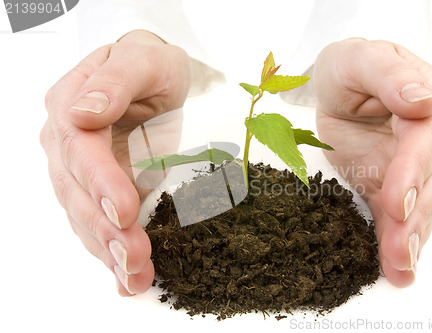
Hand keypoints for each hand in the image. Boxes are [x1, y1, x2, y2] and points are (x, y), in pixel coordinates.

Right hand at [40, 30, 190, 294]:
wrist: (152, 77)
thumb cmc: (149, 65)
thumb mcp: (142, 60)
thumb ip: (115, 82)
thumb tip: (82, 113)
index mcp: (68, 106)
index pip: (79, 148)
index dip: (99, 181)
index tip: (124, 210)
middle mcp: (65, 143)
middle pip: (78, 191)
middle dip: (106, 229)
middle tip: (136, 258)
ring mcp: (77, 170)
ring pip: (84, 216)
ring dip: (108, 251)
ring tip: (135, 276)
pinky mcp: (96, 190)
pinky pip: (97, 224)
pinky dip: (110, 253)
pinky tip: (126, 278)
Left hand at [314, 39, 431, 286]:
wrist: (337, 86)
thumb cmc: (349, 68)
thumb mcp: (361, 59)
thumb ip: (390, 77)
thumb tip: (426, 100)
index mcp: (430, 99)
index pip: (426, 139)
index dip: (413, 170)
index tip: (399, 199)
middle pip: (430, 179)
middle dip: (414, 218)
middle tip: (400, 251)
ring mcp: (416, 164)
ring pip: (421, 204)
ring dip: (411, 238)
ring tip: (400, 267)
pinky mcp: (394, 184)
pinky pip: (400, 215)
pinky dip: (399, 241)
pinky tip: (398, 267)